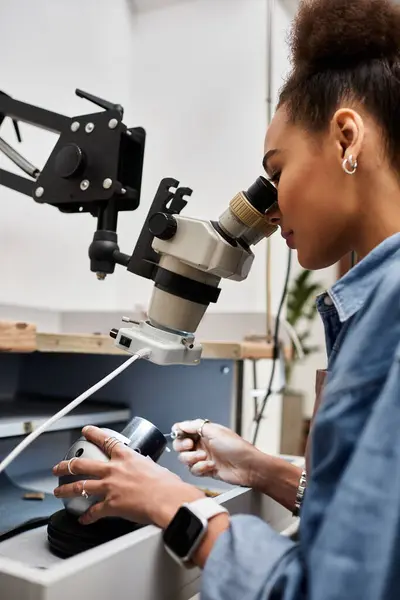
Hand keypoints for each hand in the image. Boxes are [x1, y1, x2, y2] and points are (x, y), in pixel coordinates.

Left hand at [52, 425, 203, 527]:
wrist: (168, 499)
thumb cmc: (168, 485)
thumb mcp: (155, 467)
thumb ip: (145, 468)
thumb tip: (147, 472)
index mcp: (127, 457)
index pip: (106, 441)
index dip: (93, 434)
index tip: (86, 431)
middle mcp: (114, 469)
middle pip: (83, 464)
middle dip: (67, 465)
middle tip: (59, 466)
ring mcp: (110, 487)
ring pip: (80, 486)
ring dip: (66, 490)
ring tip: (58, 491)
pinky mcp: (110, 505)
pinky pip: (93, 512)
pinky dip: (87, 517)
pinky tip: (82, 520)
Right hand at [172, 419, 257, 486]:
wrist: (247, 467)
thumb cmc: (236, 447)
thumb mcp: (215, 431)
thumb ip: (196, 426)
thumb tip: (181, 424)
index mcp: (204, 432)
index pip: (183, 430)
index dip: (179, 432)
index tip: (180, 435)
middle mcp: (202, 444)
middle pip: (180, 445)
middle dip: (182, 446)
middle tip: (190, 446)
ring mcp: (203, 457)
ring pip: (185, 459)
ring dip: (192, 458)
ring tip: (204, 457)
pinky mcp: (205, 470)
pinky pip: (193, 470)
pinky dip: (200, 468)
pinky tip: (211, 466)